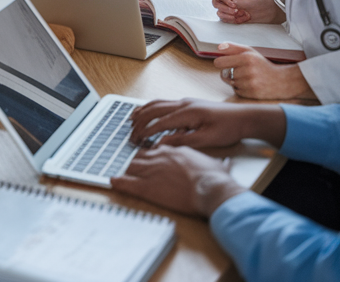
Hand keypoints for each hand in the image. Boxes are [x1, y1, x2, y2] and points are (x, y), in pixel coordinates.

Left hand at [110, 145, 244, 217]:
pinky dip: (118, 181)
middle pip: (140, 155)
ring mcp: (152, 170)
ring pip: (131, 165)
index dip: (151, 154)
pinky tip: (113, 181)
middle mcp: (160, 157)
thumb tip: (227, 163)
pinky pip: (127, 182)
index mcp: (176, 151)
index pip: (157, 149)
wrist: (212, 190)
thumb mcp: (218, 166)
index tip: (148, 156)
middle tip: (127, 162)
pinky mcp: (147, 186)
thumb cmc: (216, 179)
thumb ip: (218, 163)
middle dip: (134, 160)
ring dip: (125, 169)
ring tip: (118, 170)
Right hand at [128, 98, 283, 147]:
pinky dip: (152, 108)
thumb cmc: (229, 128)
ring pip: (157, 103)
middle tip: (131, 133)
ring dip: (143, 111)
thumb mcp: (207, 139)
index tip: (137, 140)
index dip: (146, 131)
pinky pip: (164, 103)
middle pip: (154, 109)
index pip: (160, 121)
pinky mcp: (189, 104)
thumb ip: (183, 141)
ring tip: (131, 120)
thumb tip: (161, 143)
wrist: (245, 118)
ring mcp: (186, 102)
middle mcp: (184, 104)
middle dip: (140, 121)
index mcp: (188, 112)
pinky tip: (148, 113)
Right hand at [209, 0, 283, 23]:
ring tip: (242, 14)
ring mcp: (230, 9)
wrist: (270, 11)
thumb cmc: (261, 1)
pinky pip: (226, 20)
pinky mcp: (233, 17)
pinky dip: (234, 20)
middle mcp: (229, 0)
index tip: (232, 4)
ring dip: (230, 16)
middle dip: (225, 9)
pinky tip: (244, 18)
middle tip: (236, 10)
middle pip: (216, 3)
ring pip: (220, 13)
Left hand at [215, 44, 315, 100]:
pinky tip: (251, 85)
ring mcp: (250, 83)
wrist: (282, 80)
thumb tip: (218, 47)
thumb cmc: (262, 65)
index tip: (226, 63)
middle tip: (242, 71)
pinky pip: (237, 91)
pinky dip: (241, 89)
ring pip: (230, 83)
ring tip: (249, 78)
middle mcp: (248, 70)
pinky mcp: (252, 93)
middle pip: (223, 74)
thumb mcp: (249, 52)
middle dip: (230, 72)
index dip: (221, 63)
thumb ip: (232, 48)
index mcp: (246, 57)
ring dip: (236, 81)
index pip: (219, 62)